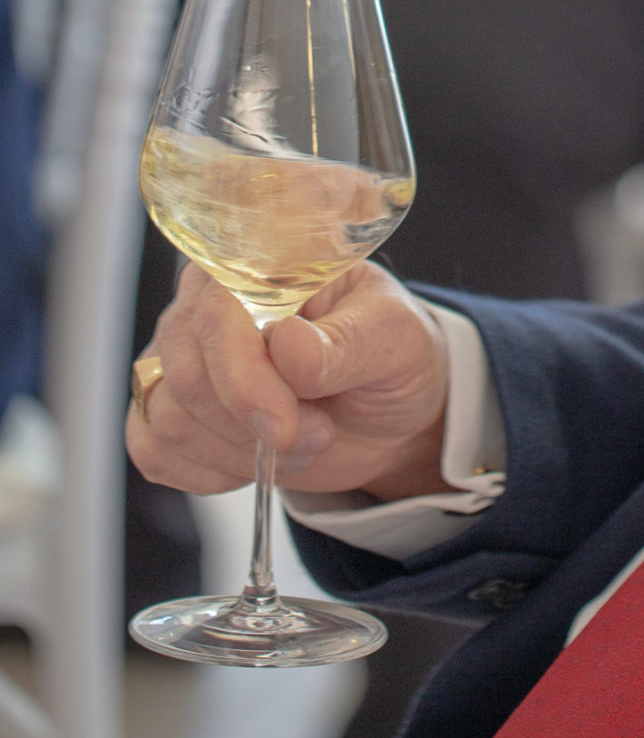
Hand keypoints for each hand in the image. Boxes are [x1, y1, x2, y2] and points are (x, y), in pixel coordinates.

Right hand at [126, 259, 452, 502]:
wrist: (383, 410)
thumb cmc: (389, 355)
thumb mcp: (395, 340)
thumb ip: (345, 343)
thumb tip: (286, 345)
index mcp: (258, 265)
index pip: (217, 314)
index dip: (244, 378)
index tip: (285, 426)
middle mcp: (204, 304)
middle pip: (185, 375)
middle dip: (254, 423)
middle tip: (319, 430)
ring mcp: (179, 357)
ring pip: (168, 419)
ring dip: (240, 452)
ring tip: (302, 438)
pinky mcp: (168, 409)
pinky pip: (153, 450)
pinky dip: (207, 473)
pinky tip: (254, 460)